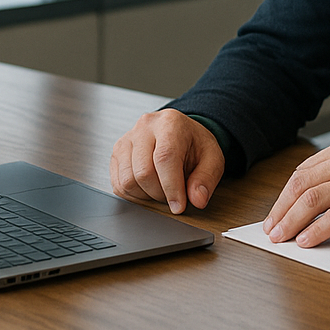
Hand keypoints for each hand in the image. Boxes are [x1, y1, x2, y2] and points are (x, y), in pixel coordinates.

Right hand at [110, 109, 225, 214]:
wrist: (180, 133)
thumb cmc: (194, 144)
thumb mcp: (212, 158)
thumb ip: (206, 179)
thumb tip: (197, 199)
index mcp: (170, 123)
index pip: (165, 158)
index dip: (171, 187)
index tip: (179, 206)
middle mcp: (144, 127)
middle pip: (143, 172)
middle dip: (160, 194)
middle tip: (174, 196)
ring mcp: (127, 140)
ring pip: (128, 181)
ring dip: (146, 196)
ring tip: (161, 190)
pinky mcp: (116, 154)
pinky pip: (118, 185)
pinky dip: (134, 195)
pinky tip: (148, 189)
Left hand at [262, 137, 329, 247]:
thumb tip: (305, 200)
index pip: (302, 173)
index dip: (283, 197)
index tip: (275, 214)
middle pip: (301, 185)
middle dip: (280, 210)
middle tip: (270, 230)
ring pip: (312, 200)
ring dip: (291, 222)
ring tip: (281, 238)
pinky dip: (315, 232)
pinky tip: (306, 241)